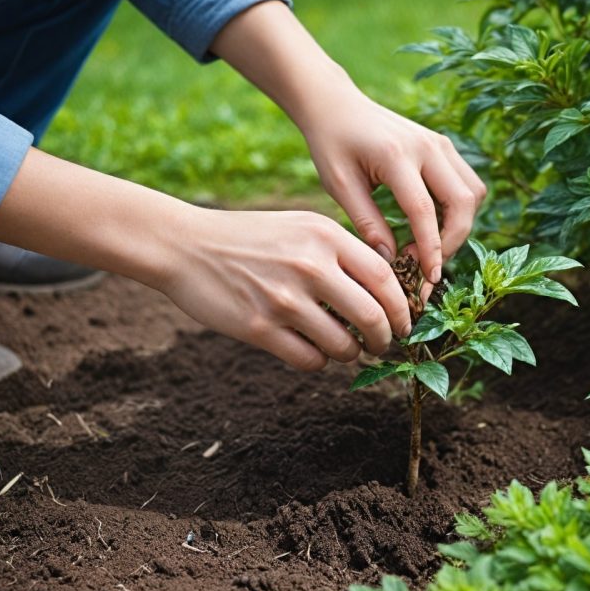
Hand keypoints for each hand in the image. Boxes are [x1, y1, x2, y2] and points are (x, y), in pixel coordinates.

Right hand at [162, 208, 411, 370]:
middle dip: (385, 339)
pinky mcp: (259, 328)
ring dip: (351, 355)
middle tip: (383, 345)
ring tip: (344, 349)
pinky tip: (311, 352)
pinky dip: (318, 363)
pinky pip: (310, 361)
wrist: (186, 247)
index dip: (402, 307)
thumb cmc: (250, 238)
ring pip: (343, 345)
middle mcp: (309, 266)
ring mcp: (284, 299)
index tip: (403, 322)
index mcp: (325, 236)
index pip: (385, 278)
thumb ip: (341, 251)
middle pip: (372, 316)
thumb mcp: (301, 226)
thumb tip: (386, 290)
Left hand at [302, 89, 486, 282]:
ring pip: (473, 193)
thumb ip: (367, 223)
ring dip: (460, 226)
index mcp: (396, 156)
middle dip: (453, 242)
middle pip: (462, 202)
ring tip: (430, 247)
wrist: (337, 105)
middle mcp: (427, 146)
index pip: (424, 210)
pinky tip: (435, 226)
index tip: (429, 278)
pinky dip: (460, 211)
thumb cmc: (332, 145)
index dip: (431, 249)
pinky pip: (468, 184)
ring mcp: (441, 143)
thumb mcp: (339, 186)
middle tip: (427, 266)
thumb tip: (392, 261)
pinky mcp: (445, 146)